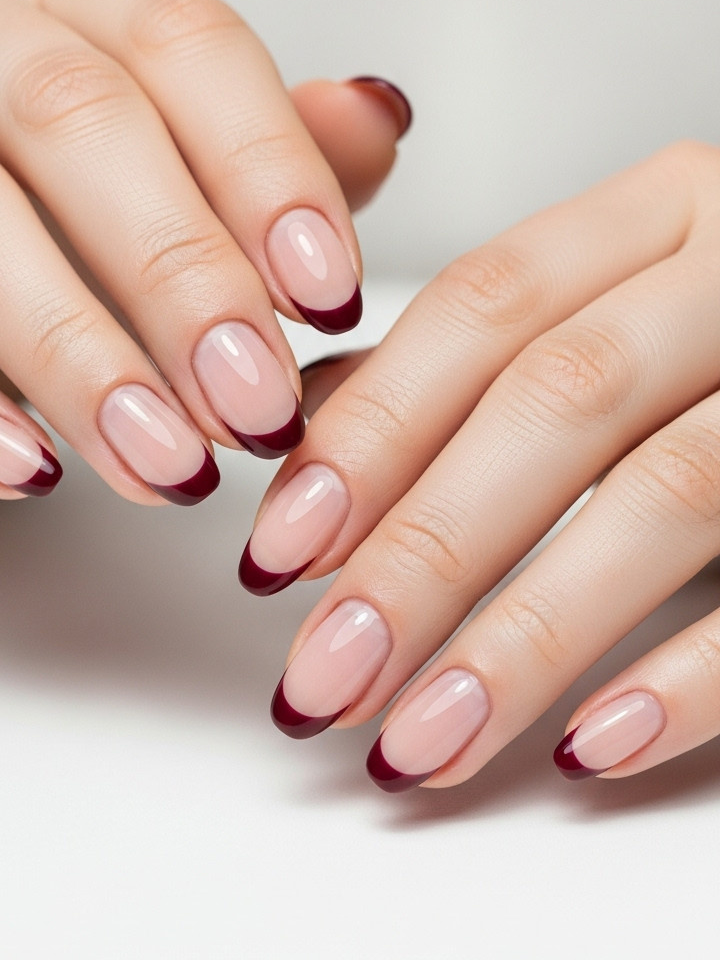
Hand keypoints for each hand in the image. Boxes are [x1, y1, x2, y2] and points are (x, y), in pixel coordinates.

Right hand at [0, 0, 409, 502]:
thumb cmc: (57, 192)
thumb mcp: (173, 159)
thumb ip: (269, 148)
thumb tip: (374, 115)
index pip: (185, 42)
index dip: (265, 167)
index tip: (328, 294)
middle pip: (75, 117)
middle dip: (179, 273)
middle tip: (256, 405)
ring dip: (75, 351)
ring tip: (166, 462)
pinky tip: (27, 466)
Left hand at [250, 142, 719, 788]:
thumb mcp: (618, 304)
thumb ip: (473, 359)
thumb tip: (308, 440)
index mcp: (665, 215)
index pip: (487, 305)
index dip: (374, 429)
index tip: (280, 548)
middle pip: (562, 401)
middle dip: (427, 549)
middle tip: (325, 674)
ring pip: (668, 496)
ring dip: (527, 635)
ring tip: (420, 739)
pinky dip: (689, 677)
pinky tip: (586, 744)